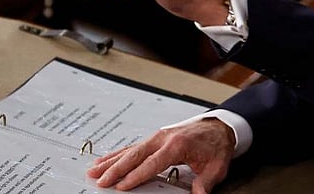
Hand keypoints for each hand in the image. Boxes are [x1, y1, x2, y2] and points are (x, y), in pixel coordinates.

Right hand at [87, 118, 235, 192]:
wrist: (219, 126)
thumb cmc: (216, 145)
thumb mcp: (216, 167)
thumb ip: (204, 182)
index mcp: (177, 145)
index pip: (152, 163)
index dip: (136, 176)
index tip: (122, 186)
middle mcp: (163, 139)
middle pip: (134, 155)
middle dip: (116, 169)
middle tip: (100, 180)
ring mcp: (157, 137)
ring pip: (129, 150)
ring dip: (111, 161)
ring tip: (94, 170)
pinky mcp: (155, 138)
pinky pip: (133, 146)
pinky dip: (117, 154)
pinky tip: (105, 159)